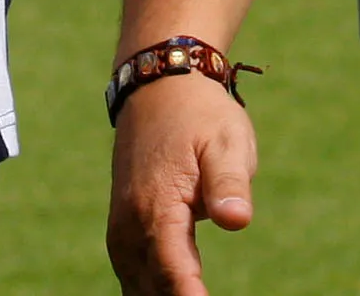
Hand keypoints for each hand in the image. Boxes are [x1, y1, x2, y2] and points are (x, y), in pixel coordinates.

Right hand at [108, 73, 258, 295]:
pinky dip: (150, 295)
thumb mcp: (226, 141)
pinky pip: (133, 278)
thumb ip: (230, 184)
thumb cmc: (200, 115)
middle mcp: (131, 225)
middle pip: (154, 291)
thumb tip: (237, 220)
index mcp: (157, 208)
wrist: (158, 83)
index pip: (177, 275)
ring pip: (138, 290)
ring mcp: (122, 229)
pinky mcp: (124, 229)